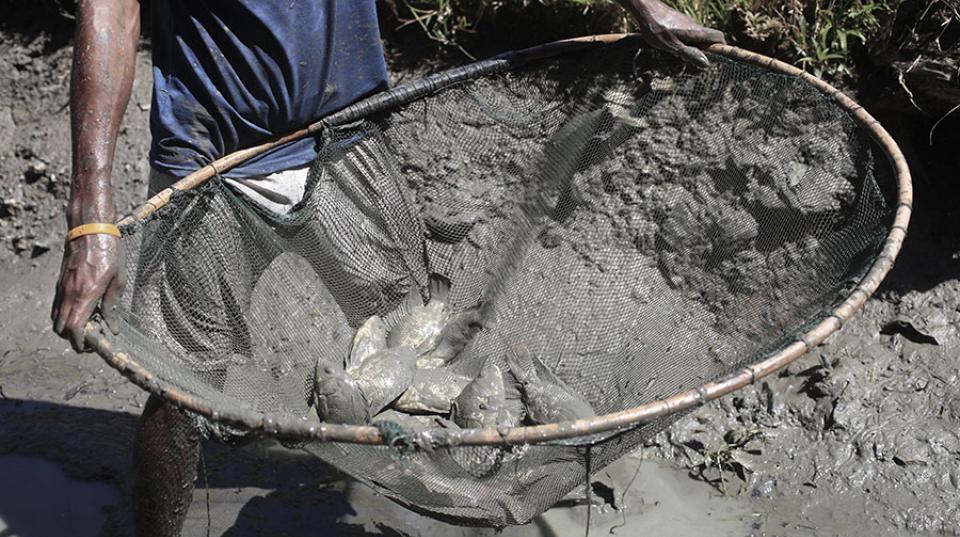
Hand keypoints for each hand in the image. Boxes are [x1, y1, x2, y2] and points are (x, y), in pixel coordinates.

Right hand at [52, 233, 122, 351]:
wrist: (89, 229)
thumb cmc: (109, 252)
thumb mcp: (119, 279)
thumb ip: (113, 304)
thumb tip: (113, 326)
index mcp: (85, 294)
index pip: (74, 328)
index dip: (80, 342)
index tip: (90, 346)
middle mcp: (69, 293)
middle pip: (60, 328)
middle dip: (72, 338)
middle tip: (91, 337)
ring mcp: (62, 287)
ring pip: (56, 317)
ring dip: (67, 327)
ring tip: (88, 324)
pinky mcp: (60, 282)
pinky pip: (57, 305)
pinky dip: (65, 314)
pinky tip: (82, 310)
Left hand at [618, 0, 725, 66]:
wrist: (645, 10)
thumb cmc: (657, 28)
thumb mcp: (672, 46)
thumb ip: (689, 54)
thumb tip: (706, 63)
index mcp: (696, 32)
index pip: (719, 37)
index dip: (721, 47)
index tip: (718, 58)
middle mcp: (695, 26)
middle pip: (707, 39)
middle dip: (704, 51)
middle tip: (692, 62)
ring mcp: (687, 23)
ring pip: (696, 37)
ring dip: (692, 47)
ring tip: (678, 56)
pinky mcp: (679, 22)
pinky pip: (687, 33)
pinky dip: (684, 42)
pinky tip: (671, 46)